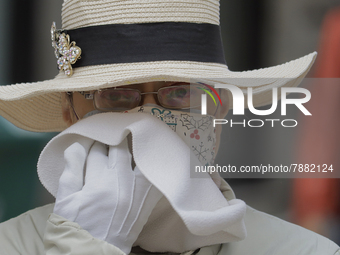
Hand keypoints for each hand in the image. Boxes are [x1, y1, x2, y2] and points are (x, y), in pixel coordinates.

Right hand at [53, 138, 162, 253]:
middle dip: (114, 140)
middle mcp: (121, 184)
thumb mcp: (65, 200)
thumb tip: (77, 144)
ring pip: (141, 159)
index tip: (95, 139)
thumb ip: (71, 170)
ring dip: (137, 147)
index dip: (94, 142)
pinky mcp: (146, 202)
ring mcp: (137, 192)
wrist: (93, 254)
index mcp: (98, 182)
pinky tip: (151, 158)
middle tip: (113, 135)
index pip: (97, 151)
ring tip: (134, 137)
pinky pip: (154, 179)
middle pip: (120, 151)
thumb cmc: (75, 227)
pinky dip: (153, 167)